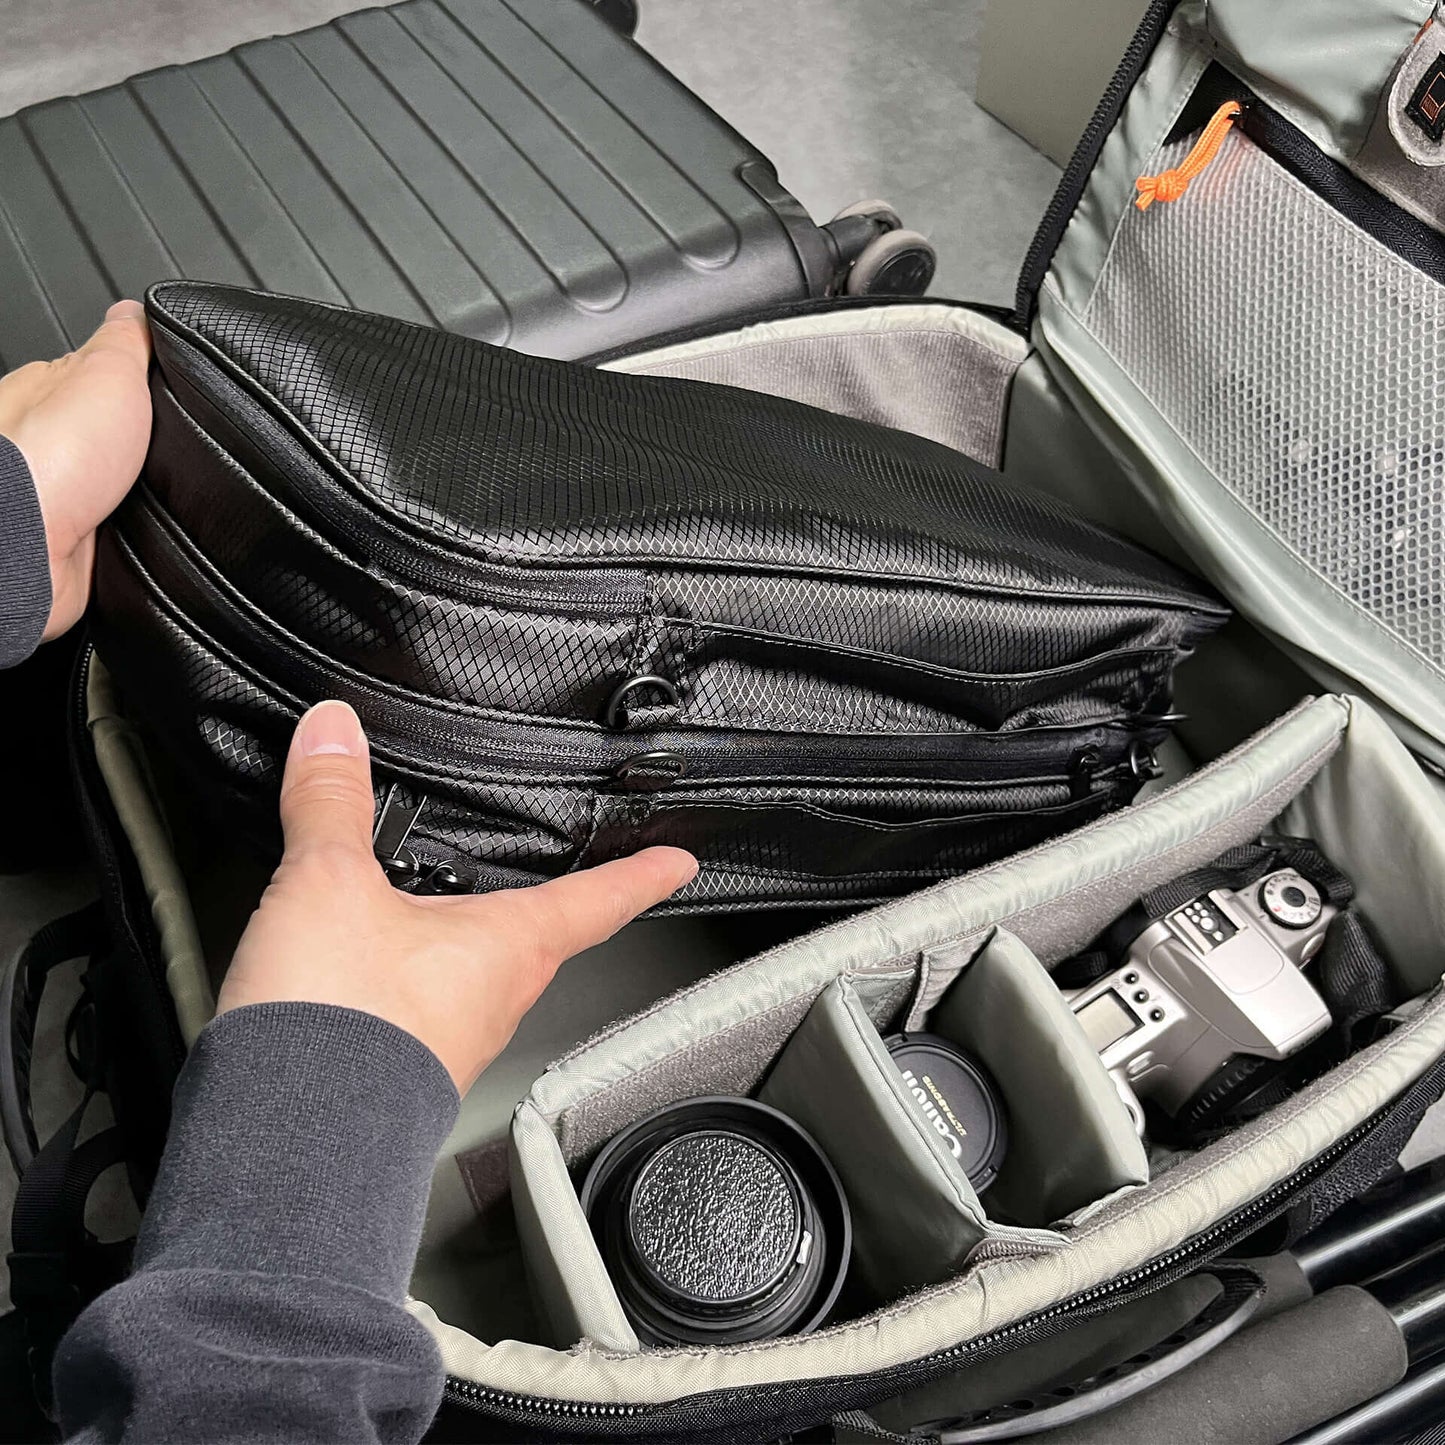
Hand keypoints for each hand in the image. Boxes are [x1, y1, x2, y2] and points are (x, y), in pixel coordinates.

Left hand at [0, 300, 152, 639]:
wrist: (27, 546)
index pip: (100, 380)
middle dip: (148, 445)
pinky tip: (144, 525)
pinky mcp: (71, 547)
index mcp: (40, 392)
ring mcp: (53, 497)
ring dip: (144, 491)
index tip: (173, 393)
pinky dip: (138, 532)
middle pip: (112, 437)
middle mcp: (40, 445)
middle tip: (171, 447)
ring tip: (161, 489)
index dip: (143, 386)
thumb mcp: (105, 370)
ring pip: (118, 487)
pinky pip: (119, 535)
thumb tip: (136, 311)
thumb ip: (124, 341)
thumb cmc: (47, 461)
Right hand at [218, 701, 698, 1093]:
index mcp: (508, 948)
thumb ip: (331, 802)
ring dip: (464, 947)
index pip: (599, 900)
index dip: (642, 875)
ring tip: (443, 914)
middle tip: (562, 883)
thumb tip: (336, 731)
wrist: (287, 1149)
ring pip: (476, 982)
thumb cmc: (339, 1030)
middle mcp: (493, 1001)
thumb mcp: (329, 885)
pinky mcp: (396, 1077)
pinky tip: (365, 976)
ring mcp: (447, 1046)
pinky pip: (417, 1017)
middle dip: (548, 911)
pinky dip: (404, 985)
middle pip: (540, 944)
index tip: (678, 864)